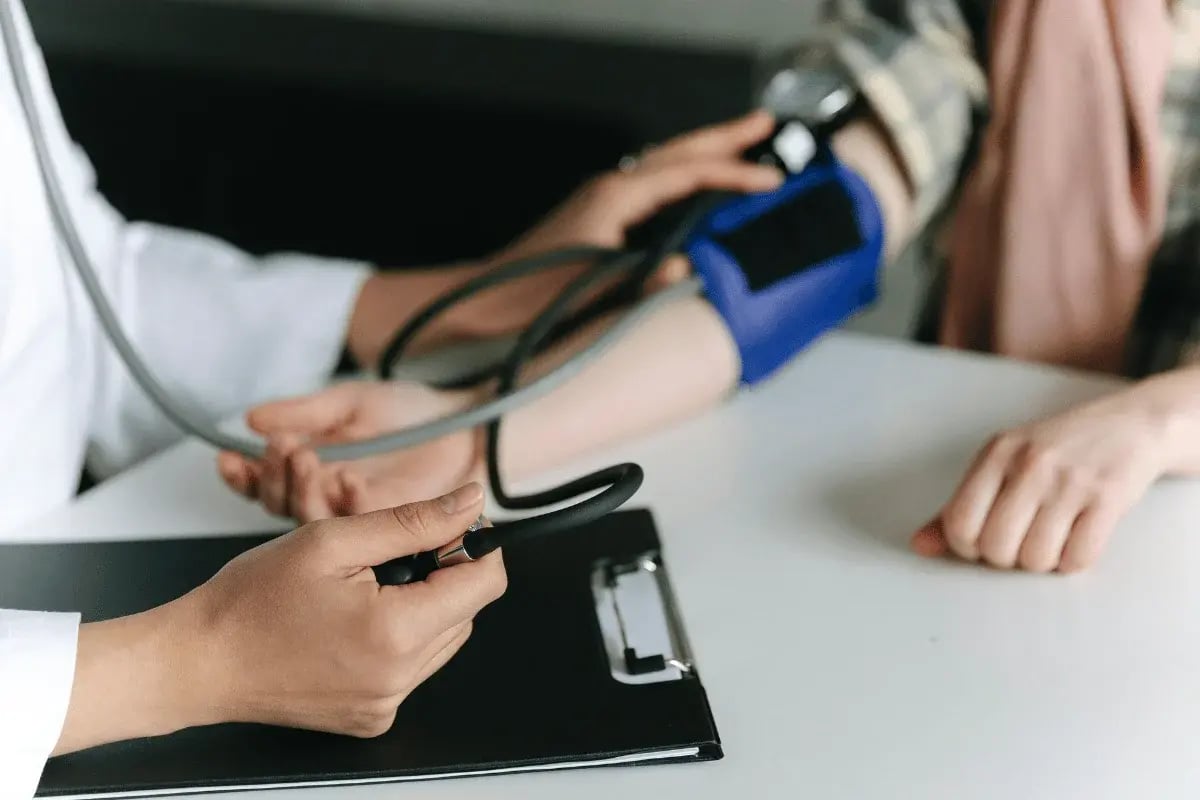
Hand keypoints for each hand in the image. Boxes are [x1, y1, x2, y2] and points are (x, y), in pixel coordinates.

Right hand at [55, 485, 505, 753]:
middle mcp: (399, 679)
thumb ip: (413, 521)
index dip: (474, 546)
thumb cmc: (251, 600)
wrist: (199, 661)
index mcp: (396, 633)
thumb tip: (469, 502)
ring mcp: (385, 704)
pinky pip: (412, 667)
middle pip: (465, 611)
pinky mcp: (371, 717)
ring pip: (442, 638)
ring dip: (420, 605)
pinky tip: (352, 622)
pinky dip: (397, 638)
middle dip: (440, 574)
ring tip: (363, 588)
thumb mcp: (333, 540)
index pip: (485, 584)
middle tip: (384, 555)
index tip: (446, 526)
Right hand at [218, 381, 482, 521]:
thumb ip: (304, 412)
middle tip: (283, 448)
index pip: (267, 485)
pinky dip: (349, 501)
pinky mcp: (389, 537)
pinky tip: (346, 478)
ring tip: (306, 457)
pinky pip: (360, 527)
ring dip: (304, 490)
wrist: (465, 423)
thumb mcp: (350, 402)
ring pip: (316, 522)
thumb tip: (251, 419)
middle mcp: (331, 505)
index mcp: (314, 475)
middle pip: (285, 508)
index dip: (248, 475)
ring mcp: (359, 525)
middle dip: (276, 478)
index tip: (231, 457)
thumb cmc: (410, 412)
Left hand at [472, 110, 784, 332]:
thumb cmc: (531, 294)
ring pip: (666, 165)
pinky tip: (693, 188)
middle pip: (679, 152)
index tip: (771, 180)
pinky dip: (682, 177)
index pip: (688, 174)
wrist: (486, 298)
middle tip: (763, 123)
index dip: (734, 175)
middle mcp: (611, 189)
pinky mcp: (598, 216)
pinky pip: (653, 185)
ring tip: (739, 146)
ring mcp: (603, 199)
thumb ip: (645, 278)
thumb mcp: (595, 288)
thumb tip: (687, 268)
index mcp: (615, 197)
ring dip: (704, 153)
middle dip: (724, 137)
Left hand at [910, 387, 1176, 572]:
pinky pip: (1078, 558)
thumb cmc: (1055, 452)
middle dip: (1006, 558)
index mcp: (996, 454)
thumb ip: (959, 506)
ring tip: (1050, 538)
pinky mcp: (1108, 498)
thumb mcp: (1002, 464)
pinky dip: (1073, 561)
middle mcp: (1030, 464)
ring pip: (1036, 558)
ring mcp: (1070, 481)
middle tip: (1021, 541)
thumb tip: (919, 546)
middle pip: (996, 548)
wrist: (1128, 426)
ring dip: (1042, 561)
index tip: (985, 540)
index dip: (968, 547)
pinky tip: (1076, 540)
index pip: (959, 524)